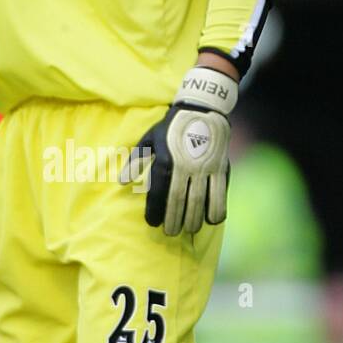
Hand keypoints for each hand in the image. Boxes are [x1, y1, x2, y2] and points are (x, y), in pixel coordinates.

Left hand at [119, 67, 236, 235]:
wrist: (203, 109)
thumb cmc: (172, 127)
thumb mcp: (150, 139)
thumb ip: (136, 161)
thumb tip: (121, 181)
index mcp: (166, 159)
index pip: (158, 191)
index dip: (154, 210)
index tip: (152, 223)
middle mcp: (186, 165)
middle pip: (179, 200)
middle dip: (173, 220)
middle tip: (170, 232)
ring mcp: (205, 168)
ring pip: (200, 201)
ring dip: (194, 219)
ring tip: (188, 229)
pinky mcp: (221, 168)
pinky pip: (220, 194)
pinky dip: (217, 209)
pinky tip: (211, 220)